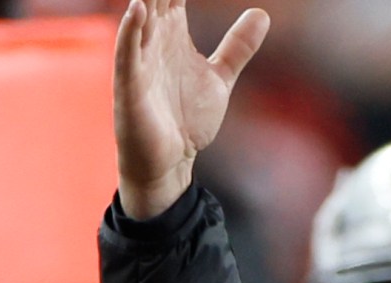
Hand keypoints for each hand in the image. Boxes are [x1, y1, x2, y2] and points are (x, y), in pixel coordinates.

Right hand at [113, 0, 270, 220]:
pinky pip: (128, 54)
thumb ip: (238, 46)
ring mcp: (139, 60)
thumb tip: (263, 14)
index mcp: (172, 32)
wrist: (172, 160)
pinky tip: (138, 11)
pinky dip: (132, 32)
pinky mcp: (131, 87)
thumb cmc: (188, 118)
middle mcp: (153, 38)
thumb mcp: (220, 77)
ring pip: (139, 15)